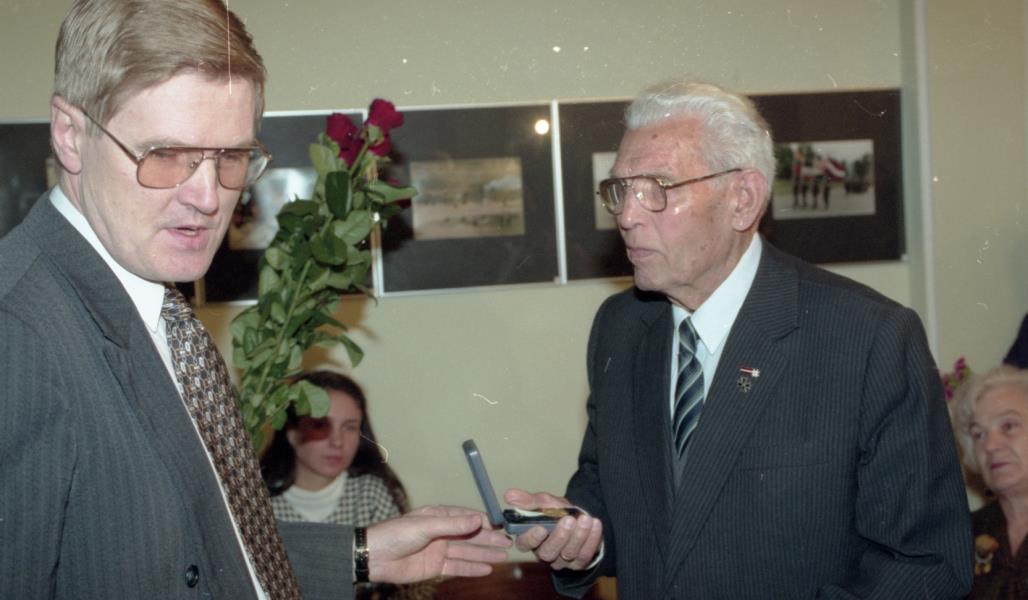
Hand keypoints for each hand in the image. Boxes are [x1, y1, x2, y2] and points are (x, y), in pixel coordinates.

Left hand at [366, 505, 510, 583]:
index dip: (485, 521)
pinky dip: (472, 568)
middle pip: (471, 536)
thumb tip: (479, 519)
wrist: (373, 556)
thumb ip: (453, 524)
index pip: (468, 517)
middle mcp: (442, 532)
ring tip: (504, 556)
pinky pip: (458, 567)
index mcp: (439, 516)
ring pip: (468, 552)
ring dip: (485, 554)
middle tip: (509, 542)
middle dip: (490, 539)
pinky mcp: (435, 567)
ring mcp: (439, 550)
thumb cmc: (396, 534)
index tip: (502, 526)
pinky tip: (487, 569)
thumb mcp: (426, 525)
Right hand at [504, 488, 602, 570]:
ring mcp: (562, 561)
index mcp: (530, 539)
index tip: (541, 528)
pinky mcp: (579, 563)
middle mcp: (544, 553)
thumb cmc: (556, 511)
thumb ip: (528, 501)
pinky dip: (591, 539)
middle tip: (568, 520)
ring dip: (578, 536)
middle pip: (548, 552)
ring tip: (585, 519)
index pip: (525, 544)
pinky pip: (585, 555)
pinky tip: (595, 524)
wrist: (578, 516)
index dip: (532, 538)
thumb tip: (509, 495)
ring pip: (568, 554)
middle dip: (560, 536)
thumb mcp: (543, 502)